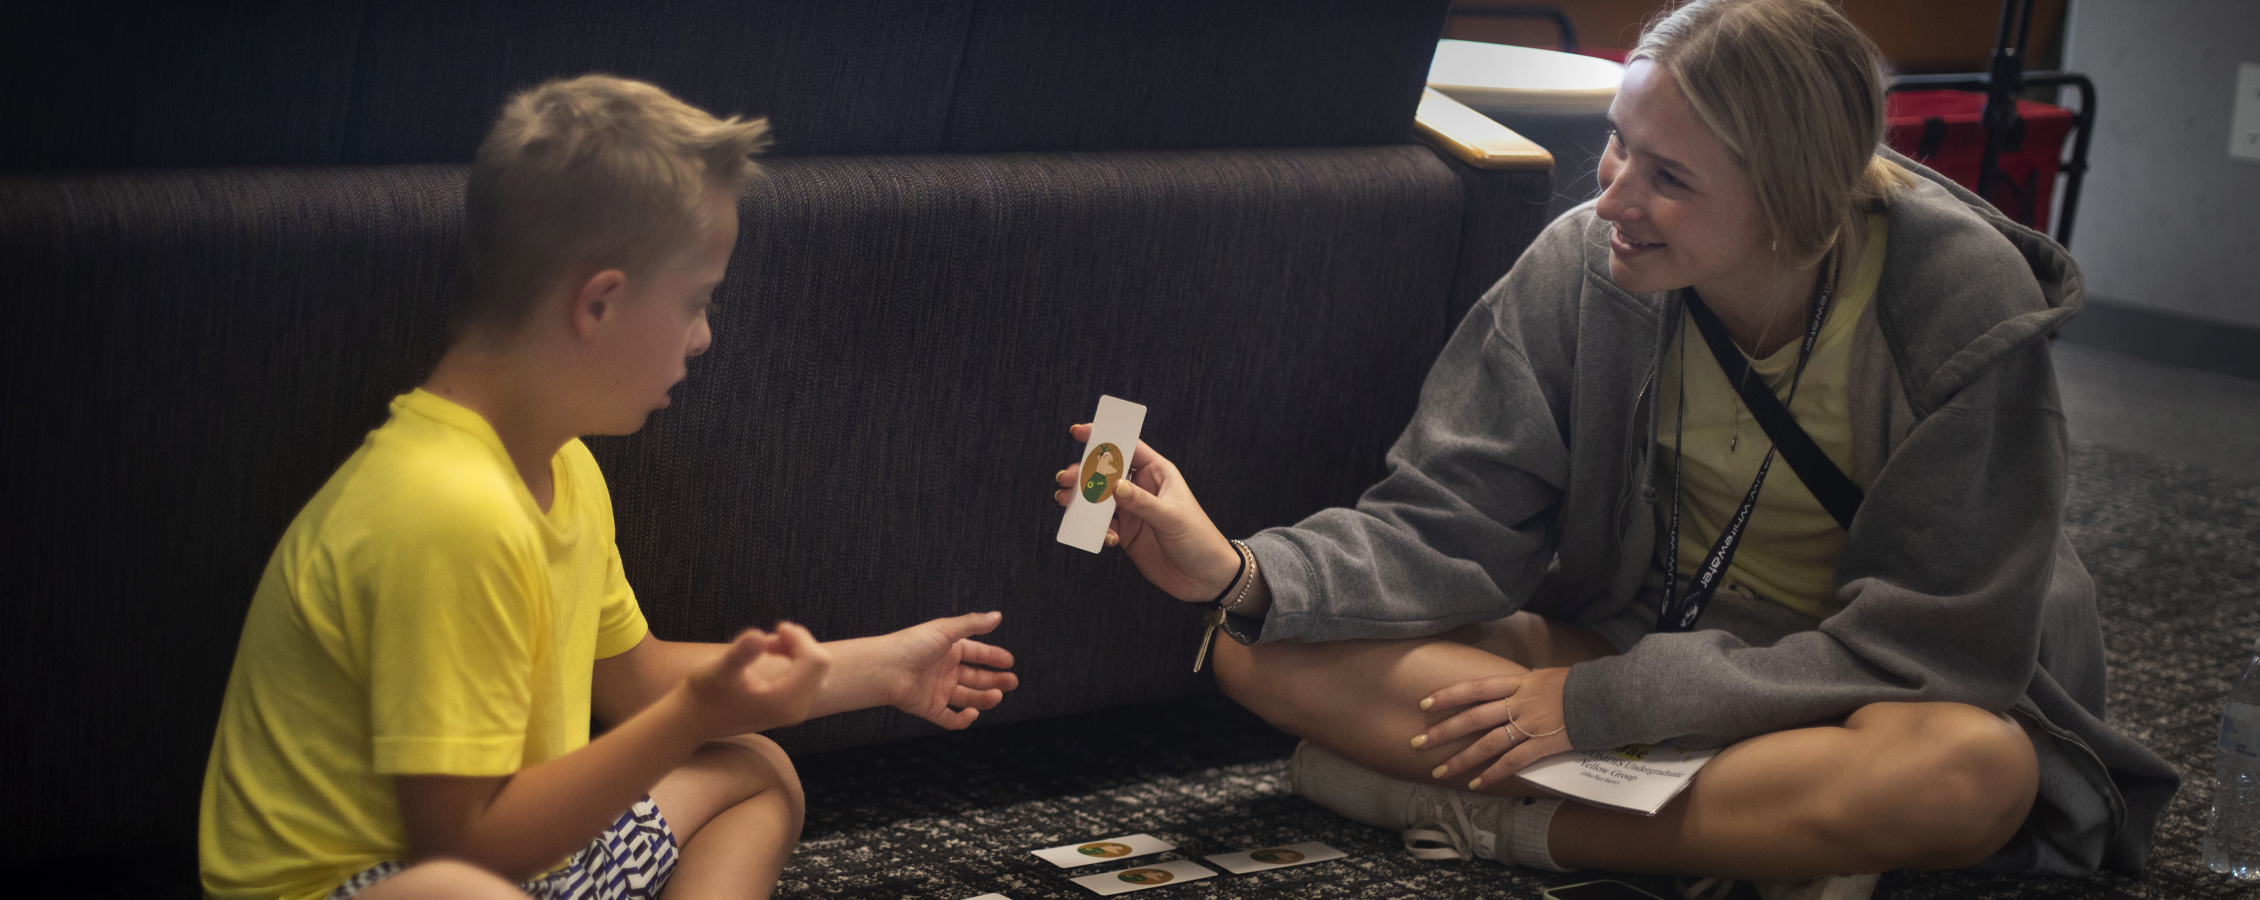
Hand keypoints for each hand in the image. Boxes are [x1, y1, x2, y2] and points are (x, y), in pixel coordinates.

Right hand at [682, 623, 831, 737]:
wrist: (694, 719)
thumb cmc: (704, 694)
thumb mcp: (718, 670)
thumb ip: (740, 654)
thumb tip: (759, 636)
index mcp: (785, 701)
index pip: (816, 662)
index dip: (801, 638)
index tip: (777, 627)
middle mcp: (796, 709)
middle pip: (820, 665)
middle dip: (800, 644)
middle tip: (773, 633)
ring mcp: (794, 710)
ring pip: (816, 671)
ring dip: (797, 651)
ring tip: (768, 644)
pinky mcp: (788, 707)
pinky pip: (807, 677)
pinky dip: (794, 660)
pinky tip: (769, 652)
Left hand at [883, 611, 1019, 728]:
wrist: (886, 669)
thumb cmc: (912, 645)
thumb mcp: (946, 630)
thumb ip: (972, 624)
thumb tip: (997, 616)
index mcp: (949, 650)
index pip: (976, 654)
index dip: (993, 657)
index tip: (1009, 662)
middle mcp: (945, 670)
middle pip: (976, 677)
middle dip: (995, 680)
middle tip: (1011, 682)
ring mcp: (938, 690)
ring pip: (968, 697)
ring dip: (984, 698)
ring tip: (997, 696)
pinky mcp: (930, 708)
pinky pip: (950, 718)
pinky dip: (963, 719)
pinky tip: (972, 713)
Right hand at [1052, 424, 1239, 600]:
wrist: (1205, 578)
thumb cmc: (1199, 540)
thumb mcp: (1171, 518)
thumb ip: (1142, 502)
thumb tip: (1115, 485)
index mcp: (1158, 473)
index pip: (1128, 447)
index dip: (1104, 438)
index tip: (1079, 433)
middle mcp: (1142, 488)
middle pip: (1106, 472)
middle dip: (1084, 473)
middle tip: (1066, 479)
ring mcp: (1133, 511)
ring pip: (1099, 499)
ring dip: (1082, 500)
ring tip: (1068, 503)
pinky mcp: (1126, 534)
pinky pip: (1103, 525)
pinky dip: (1097, 530)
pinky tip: (1108, 539)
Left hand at [1409, 667, 1573, 790]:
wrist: (1610, 696)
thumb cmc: (1581, 685)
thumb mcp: (1547, 677)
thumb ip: (1524, 687)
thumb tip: (1508, 694)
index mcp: (1519, 682)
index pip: (1475, 687)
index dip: (1448, 695)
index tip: (1424, 703)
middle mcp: (1519, 702)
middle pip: (1473, 717)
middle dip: (1442, 731)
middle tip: (1417, 742)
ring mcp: (1530, 724)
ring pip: (1488, 743)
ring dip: (1461, 759)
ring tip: (1440, 772)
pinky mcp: (1543, 745)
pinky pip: (1513, 762)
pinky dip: (1493, 774)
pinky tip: (1477, 784)